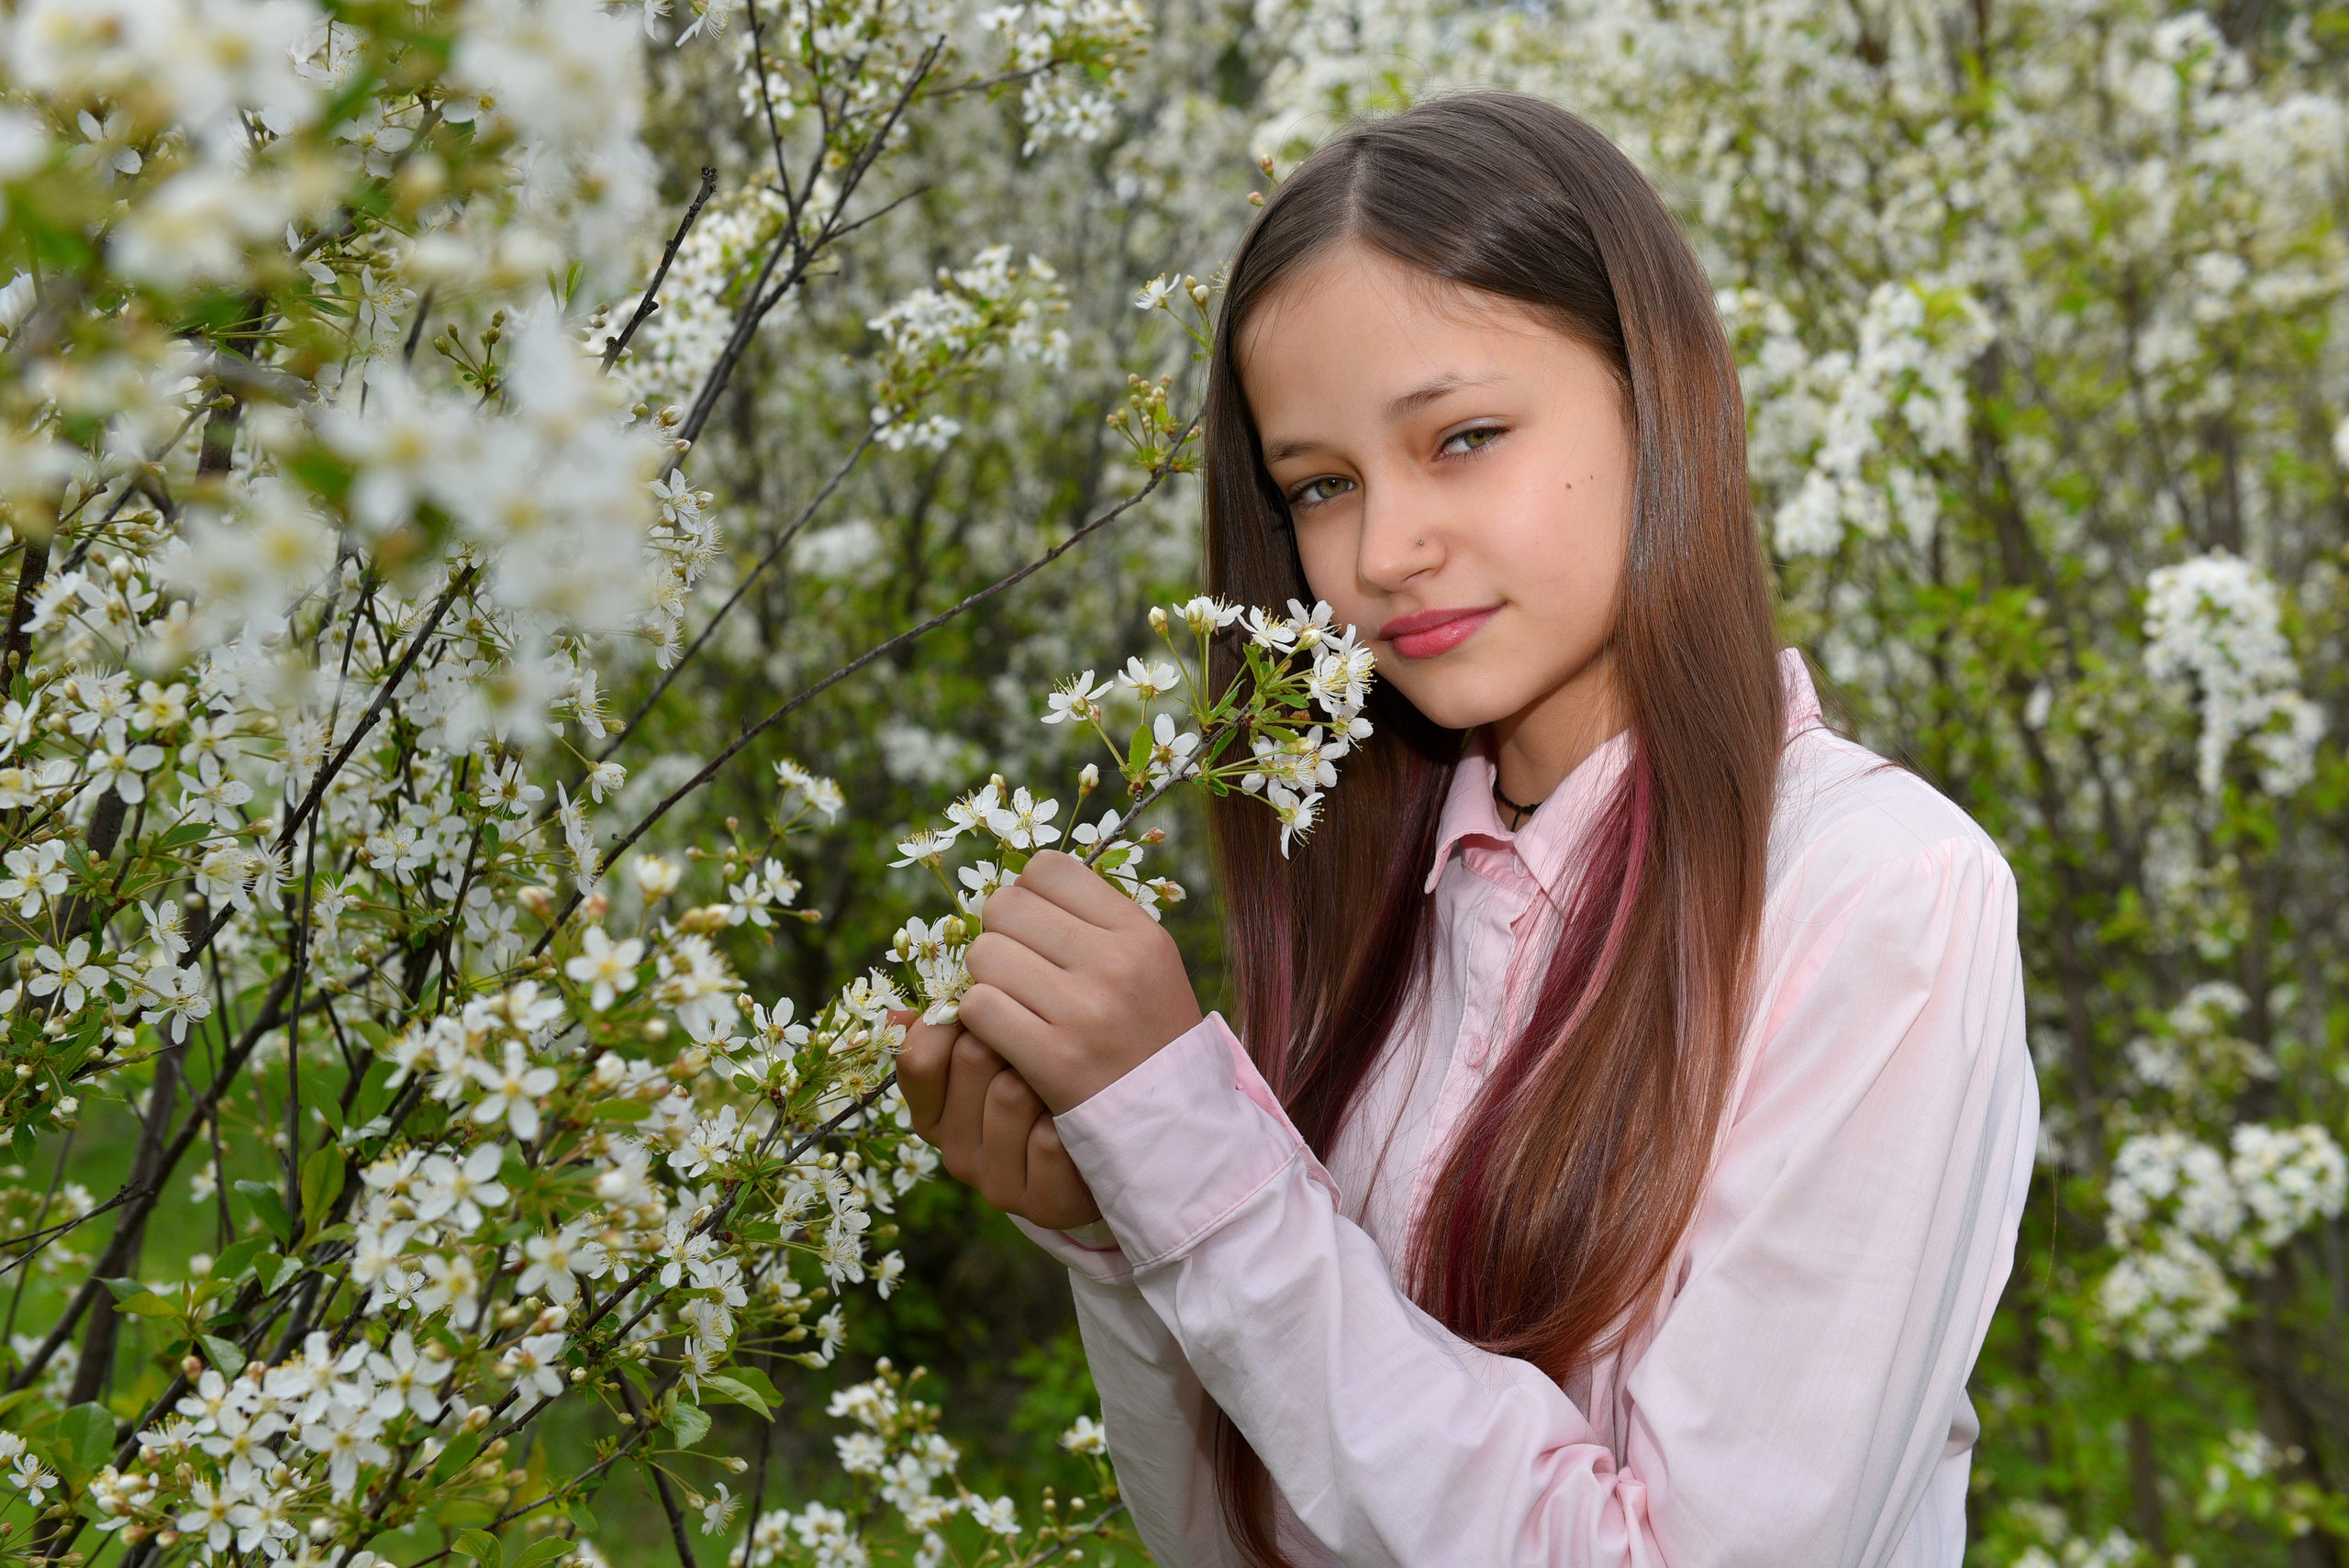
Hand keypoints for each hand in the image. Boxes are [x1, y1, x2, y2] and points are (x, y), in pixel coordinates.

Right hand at [895, 1011, 1101, 1230]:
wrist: (1104, 1155)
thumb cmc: (1045, 1091)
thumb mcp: (994, 1058)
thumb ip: (950, 1031)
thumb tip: (897, 1014)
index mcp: (933, 1115)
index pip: (920, 1057)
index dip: (960, 1018)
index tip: (994, 1008)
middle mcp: (955, 1153)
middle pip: (971, 1055)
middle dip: (1011, 1035)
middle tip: (1041, 1040)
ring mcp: (994, 1184)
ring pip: (1010, 1093)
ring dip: (1046, 1073)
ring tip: (1063, 1078)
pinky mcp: (1040, 1204)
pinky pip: (1048, 1138)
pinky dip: (1073, 1116)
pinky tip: (1081, 1117)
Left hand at [958, 849, 1204, 1113]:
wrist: (1172, 1125)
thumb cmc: (1148, 1038)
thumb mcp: (1148, 965)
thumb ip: (1093, 922)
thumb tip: (1021, 885)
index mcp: (1138, 932)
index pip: (1048, 869)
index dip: (1027, 894)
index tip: (1034, 929)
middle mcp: (1115, 963)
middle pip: (1006, 907)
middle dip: (999, 935)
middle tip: (1016, 970)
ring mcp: (1085, 1011)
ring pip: (985, 955)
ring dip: (985, 980)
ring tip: (1013, 1004)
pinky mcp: (1055, 1059)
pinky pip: (978, 1008)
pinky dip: (978, 1020)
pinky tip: (1003, 1035)